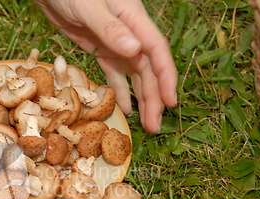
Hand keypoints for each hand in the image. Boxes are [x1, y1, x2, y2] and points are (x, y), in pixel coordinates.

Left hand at [37, 0, 177, 132]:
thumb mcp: (89, 7)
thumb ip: (110, 28)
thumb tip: (135, 50)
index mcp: (134, 19)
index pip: (157, 52)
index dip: (165, 78)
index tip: (170, 102)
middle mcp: (130, 32)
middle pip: (148, 69)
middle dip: (154, 98)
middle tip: (155, 126)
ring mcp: (115, 42)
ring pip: (134, 74)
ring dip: (141, 99)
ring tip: (146, 124)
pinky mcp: (100, 49)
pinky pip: (115, 73)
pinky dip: (120, 91)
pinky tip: (125, 109)